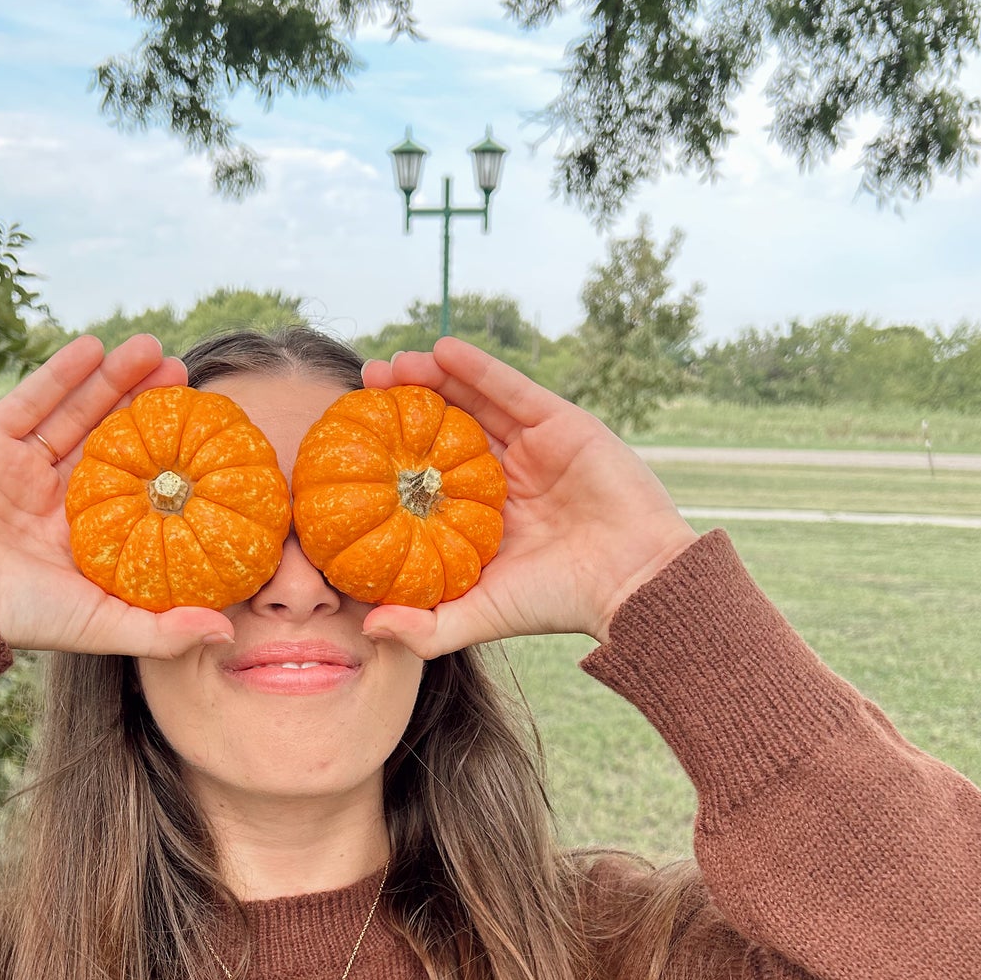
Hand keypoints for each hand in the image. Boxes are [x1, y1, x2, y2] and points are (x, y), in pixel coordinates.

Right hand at [0, 335, 235, 655]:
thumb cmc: (16, 618)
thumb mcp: (99, 626)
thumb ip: (162, 631)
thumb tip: (227, 632)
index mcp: (84, 538)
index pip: (136, 488)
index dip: (170, 459)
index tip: (208, 432)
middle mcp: (55, 501)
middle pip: (110, 442)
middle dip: (145, 407)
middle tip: (185, 375)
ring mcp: (19, 469)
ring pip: (74, 413)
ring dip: (111, 379)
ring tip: (151, 348)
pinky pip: (30, 400)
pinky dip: (61, 373)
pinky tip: (93, 346)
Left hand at [357, 339, 697, 656]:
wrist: (631, 583)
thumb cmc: (557, 604)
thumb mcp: (480, 618)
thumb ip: (425, 627)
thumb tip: (366, 630)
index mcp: (483, 516)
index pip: (429, 474)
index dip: (392, 455)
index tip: (348, 441)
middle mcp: (506, 477)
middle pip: (447, 430)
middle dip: (405, 406)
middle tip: (363, 384)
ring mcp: (534, 448)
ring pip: (475, 402)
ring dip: (433, 378)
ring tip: (391, 363)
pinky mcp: (562, 423)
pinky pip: (511, 389)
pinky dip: (478, 368)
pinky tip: (441, 349)